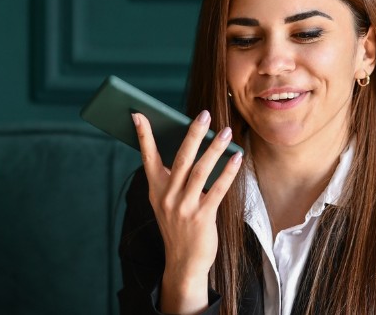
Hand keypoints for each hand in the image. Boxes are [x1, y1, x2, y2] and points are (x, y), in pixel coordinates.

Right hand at [133, 110, 242, 313]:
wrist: (183, 262)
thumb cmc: (178, 226)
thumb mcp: (165, 202)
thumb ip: (171, 179)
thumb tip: (188, 148)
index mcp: (155, 189)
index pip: (147, 157)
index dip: (143, 136)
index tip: (139, 114)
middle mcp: (167, 197)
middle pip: (180, 159)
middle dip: (192, 135)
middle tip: (204, 115)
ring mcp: (184, 208)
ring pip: (199, 171)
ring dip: (214, 150)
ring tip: (226, 133)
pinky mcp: (202, 218)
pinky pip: (217, 190)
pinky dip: (227, 173)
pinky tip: (236, 159)